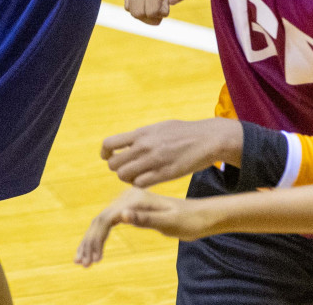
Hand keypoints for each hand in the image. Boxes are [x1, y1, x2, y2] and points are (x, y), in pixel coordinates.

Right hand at [75, 187, 216, 266]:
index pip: (105, 219)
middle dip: (88, 242)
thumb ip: (144, 219)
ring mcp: (127, 202)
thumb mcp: (168, 222)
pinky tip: (96, 251)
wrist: (199, 215)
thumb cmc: (187, 220)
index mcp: (133, 199)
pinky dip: (100, 237)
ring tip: (83, 261)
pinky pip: (109, 223)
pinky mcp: (130, 209)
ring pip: (101, 222)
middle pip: (99, 220)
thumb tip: (121, 216)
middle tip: (80, 263)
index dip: (95, 240)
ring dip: (91, 241)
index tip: (91, 261)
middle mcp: (127, 198)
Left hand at [101, 117, 241, 186]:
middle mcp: (144, 147)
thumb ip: (143, 136)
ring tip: (137, 175)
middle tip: (127, 169)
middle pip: (114, 164)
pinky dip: (140, 185)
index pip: (109, 144)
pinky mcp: (165, 174)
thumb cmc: (184, 132)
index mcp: (141, 133)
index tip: (110, 157)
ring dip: (128, 178)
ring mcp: (154, 161)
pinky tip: (148, 180)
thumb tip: (129, 141)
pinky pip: (140, 184)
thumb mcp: (159, 127)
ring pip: (124, 176)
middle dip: (118, 168)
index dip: (106, 153)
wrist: (207, 138)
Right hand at [124, 0, 203, 23]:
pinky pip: (127, 3)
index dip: (163, 13)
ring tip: (157, 1)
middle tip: (164, 4)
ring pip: (130, 10)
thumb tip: (169, 1)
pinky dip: (139, 7)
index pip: (151, 10)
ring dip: (145, 13)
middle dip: (153, 17)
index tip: (170, 0)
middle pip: (138, 13)